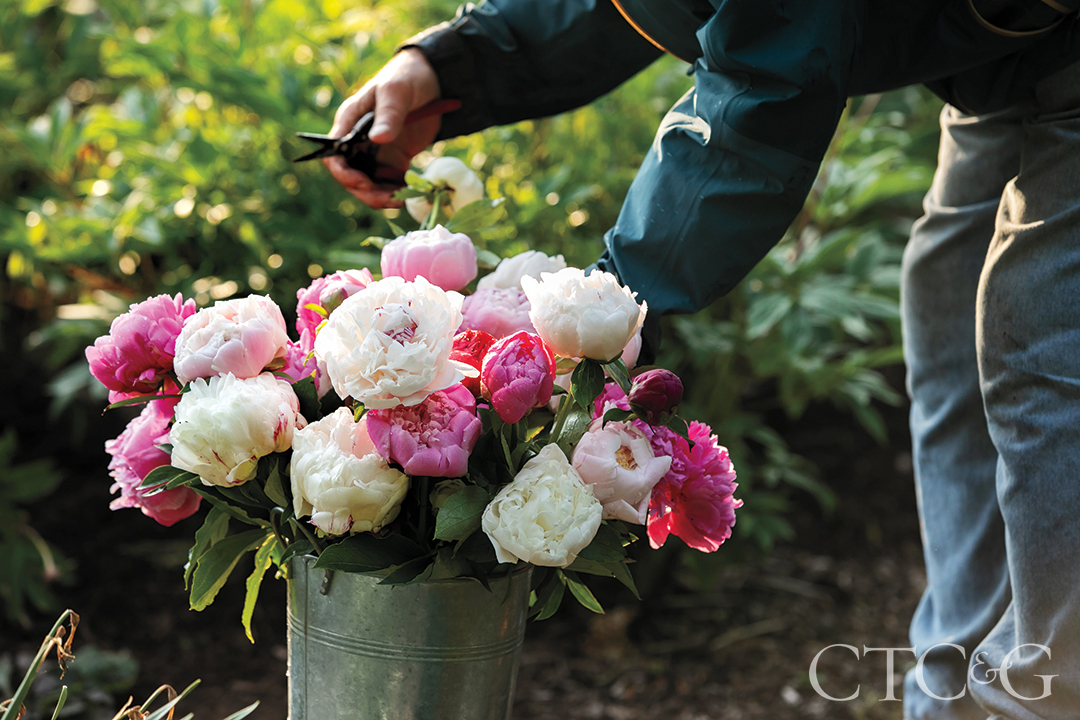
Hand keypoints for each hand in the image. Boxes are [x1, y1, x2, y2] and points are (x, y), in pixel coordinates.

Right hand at [324, 48, 440, 207]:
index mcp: (349, 122)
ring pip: (368, 184)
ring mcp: (375, 152)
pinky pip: (388, 182)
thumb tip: (377, 139)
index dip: (343, 173)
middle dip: (365, 191)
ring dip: (380, 196)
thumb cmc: (406, 78)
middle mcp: (357, 141)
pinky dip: (394, 192)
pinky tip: (407, 195)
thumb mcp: (397, 92)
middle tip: (388, 198)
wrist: (432, 81)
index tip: (361, 182)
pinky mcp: (393, 159)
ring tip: (399, 200)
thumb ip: (388, 115)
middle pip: (350, 175)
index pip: (333, 155)